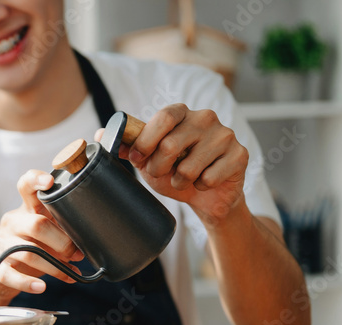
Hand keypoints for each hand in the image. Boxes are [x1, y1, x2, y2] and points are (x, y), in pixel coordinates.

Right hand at [0, 170, 83, 294]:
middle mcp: (12, 222)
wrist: (1, 273)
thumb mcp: (44, 233)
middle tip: (77, 254)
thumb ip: (62, 230)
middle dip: (62, 242)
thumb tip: (90, 241)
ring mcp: (2, 244)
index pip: (25, 186)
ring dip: (54, 266)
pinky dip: (28, 283)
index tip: (49, 181)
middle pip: (37, 225)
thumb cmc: (30, 248)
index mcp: (26, 210)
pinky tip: (41, 287)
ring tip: (69, 274)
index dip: (36, 179)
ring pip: (29, 252)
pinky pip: (11, 275)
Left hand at [113, 105, 248, 228]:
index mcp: (181, 113)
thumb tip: (101, 134)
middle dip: (159, 168)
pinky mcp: (240, 154)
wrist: (205, 195)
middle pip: (171, 145)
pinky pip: (209, 178)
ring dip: (180, 181)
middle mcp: (205, 117)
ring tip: (184, 178)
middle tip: (161, 173)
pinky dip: (201, 186)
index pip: (162, 117)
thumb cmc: (174, 171)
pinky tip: (205, 181)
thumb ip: (128, 146)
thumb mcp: (147, 159)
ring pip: (189, 167)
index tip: (138, 159)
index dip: (145, 142)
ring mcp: (225, 135)